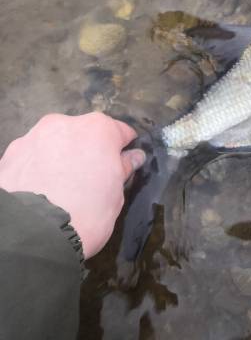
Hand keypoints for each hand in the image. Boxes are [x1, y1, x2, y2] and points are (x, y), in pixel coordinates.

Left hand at [0, 112, 144, 257]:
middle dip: (88, 152)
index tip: (122, 167)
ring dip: (60, 158)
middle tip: (90, 181)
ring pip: (54, 144)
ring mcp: (33, 137)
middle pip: (84, 134)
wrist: (34, 233)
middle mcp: (65, 124)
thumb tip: (132, 157)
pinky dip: (37, 170)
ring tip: (59, 189)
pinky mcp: (9, 156)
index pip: (121, 133)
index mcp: (98, 128)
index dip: (123, 151)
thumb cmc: (88, 211)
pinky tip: (39, 192)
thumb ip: (123, 169)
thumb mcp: (116, 194)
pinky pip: (31, 158)